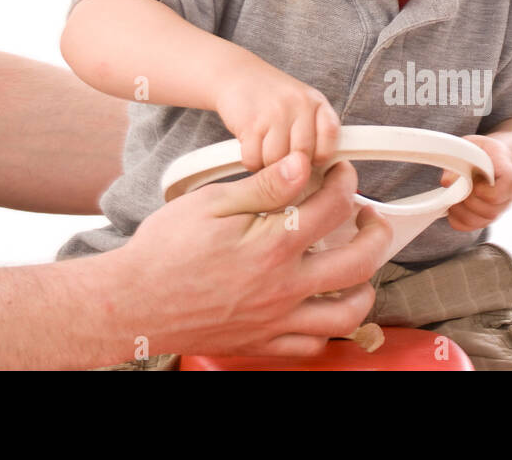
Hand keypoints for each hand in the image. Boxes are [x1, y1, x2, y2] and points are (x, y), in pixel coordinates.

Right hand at [119, 152, 392, 357]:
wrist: (135, 302)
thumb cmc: (166, 250)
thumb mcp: (212, 202)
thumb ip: (264, 186)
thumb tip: (303, 166)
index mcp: (273, 245)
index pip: (333, 207)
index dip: (345, 183)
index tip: (343, 174)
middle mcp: (285, 287)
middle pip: (359, 263)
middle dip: (376, 233)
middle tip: (368, 217)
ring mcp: (277, 320)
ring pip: (348, 315)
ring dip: (364, 286)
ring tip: (358, 265)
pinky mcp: (263, 343)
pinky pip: (315, 345)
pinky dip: (328, 328)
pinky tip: (321, 306)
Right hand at [212, 60, 340, 170]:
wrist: (236, 73)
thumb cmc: (270, 96)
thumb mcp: (301, 103)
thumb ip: (315, 130)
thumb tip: (318, 167)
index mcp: (316, 101)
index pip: (330, 137)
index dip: (320, 154)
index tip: (309, 158)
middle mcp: (299, 104)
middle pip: (302, 156)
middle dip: (289, 165)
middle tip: (280, 157)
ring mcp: (275, 113)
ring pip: (277, 161)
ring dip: (267, 163)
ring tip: (264, 149)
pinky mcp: (251, 123)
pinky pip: (254, 159)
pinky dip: (250, 160)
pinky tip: (251, 146)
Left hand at [438, 134, 511, 230]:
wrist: (496, 160)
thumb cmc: (484, 151)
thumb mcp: (473, 146)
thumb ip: (460, 158)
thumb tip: (446, 182)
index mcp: (508, 173)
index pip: (507, 187)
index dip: (488, 192)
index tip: (475, 186)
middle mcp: (507, 194)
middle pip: (491, 210)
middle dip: (469, 203)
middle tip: (458, 191)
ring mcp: (498, 208)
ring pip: (483, 221)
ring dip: (462, 213)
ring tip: (452, 200)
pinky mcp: (487, 216)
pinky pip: (474, 227)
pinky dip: (459, 222)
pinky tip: (452, 209)